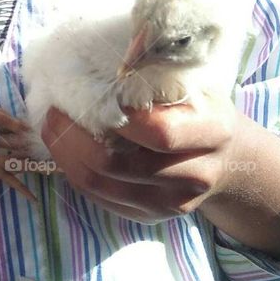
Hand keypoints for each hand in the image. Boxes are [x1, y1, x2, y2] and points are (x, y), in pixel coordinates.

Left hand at [40, 88, 249, 224]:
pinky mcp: (151, 217)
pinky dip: (76, 173)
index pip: (159, 133)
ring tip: (52, 129)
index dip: (118, 117)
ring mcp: (172, 203)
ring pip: (102, 186)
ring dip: (66, 157)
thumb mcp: (191, 82)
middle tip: (52, 112)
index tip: (86, 94)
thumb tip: (97, 63)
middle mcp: (196, 174)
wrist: (227, 158)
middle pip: (119, 165)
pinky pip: (101, 199)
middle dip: (74, 138)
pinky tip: (67, 151)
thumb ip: (155, 75)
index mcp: (211, 132)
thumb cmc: (200, 107)